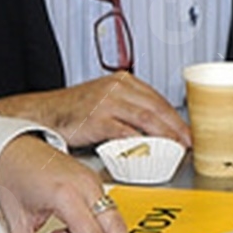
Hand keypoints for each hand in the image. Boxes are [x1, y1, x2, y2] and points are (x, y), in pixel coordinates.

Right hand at [0, 74, 191, 149]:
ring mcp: (108, 101)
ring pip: (146, 118)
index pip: (158, 99)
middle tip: (189, 143)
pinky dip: (141, 142)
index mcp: (122, 81)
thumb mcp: (105, 103)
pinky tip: (150, 151)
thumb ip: (129, 111)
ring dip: (165, 134)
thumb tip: (154, 129)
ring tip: (176, 148)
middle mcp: (117, 87)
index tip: (188, 132)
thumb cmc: (72, 112)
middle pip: (157, 107)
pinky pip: (126, 131)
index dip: (176, 117)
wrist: (42, 115)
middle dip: (177, 126)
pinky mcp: (98, 118)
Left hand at [0, 134, 146, 232]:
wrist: (13, 147)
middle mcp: (84, 186)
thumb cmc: (14, 173)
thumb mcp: (14, 218)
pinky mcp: (94, 183)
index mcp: (64, 194)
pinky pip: (106, 212)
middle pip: (114, 228)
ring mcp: (92, 183)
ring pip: (114, 221)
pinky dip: (100, 232)